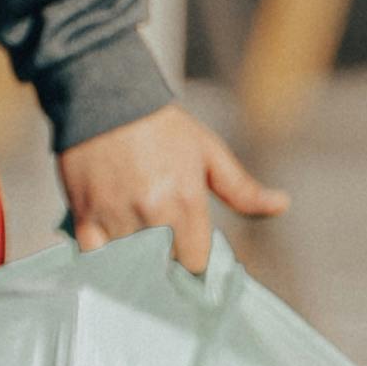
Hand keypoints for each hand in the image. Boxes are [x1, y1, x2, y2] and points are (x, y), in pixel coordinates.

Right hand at [54, 103, 283, 274]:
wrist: (105, 96)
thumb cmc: (161, 126)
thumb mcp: (208, 152)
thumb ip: (241, 189)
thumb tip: (281, 205)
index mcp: (186, 200)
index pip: (195, 263)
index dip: (192, 262)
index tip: (188, 256)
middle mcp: (152, 214)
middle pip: (163, 269)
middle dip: (164, 265)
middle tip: (161, 253)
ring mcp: (116, 217)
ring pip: (129, 265)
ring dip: (133, 262)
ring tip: (136, 245)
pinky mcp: (85, 216)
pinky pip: (96, 257)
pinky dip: (104, 257)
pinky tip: (109, 246)